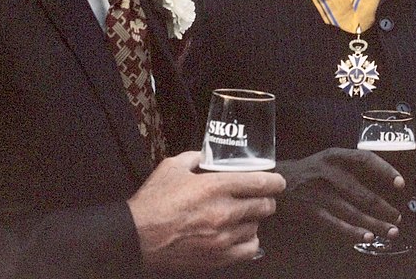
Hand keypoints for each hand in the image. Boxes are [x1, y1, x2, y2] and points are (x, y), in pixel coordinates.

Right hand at [127, 151, 285, 271]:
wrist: (137, 237)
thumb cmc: (153, 201)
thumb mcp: (172, 167)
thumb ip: (194, 157)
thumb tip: (207, 156)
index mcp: (214, 186)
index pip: (258, 182)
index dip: (274, 181)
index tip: (278, 181)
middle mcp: (223, 212)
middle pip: (263, 205)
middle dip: (267, 199)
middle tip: (264, 196)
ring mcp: (223, 238)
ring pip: (256, 226)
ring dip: (255, 219)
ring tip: (247, 214)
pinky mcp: (218, 258)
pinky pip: (249, 250)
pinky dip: (250, 241)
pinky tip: (243, 234)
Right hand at [275, 148, 403, 243]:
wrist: (277, 181)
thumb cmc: (309, 171)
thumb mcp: (328, 159)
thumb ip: (350, 166)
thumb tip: (381, 181)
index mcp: (334, 156)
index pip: (365, 159)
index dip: (385, 171)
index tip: (400, 183)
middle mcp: (328, 172)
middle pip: (362, 193)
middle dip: (384, 208)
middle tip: (397, 216)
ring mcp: (319, 193)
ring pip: (353, 212)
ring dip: (375, 224)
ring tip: (390, 231)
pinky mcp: (312, 211)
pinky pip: (337, 225)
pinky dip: (354, 232)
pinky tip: (368, 236)